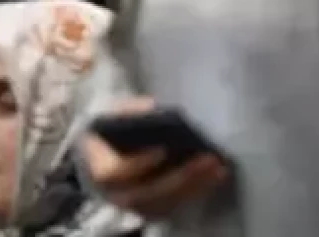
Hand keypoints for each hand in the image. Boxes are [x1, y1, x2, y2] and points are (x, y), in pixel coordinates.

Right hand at [82, 99, 228, 219]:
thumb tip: (151, 108)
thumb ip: (129, 110)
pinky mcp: (154, 209)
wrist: (108, 150)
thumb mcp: (114, 113)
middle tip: (207, 159)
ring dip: (195, 186)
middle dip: (181, 177)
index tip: (162, 149)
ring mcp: (136, 205)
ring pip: (167, 202)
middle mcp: (117, 194)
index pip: (117, 172)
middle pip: (149, 192)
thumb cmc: (113, 129)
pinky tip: (215, 175)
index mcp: (101, 168)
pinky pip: (177, 205)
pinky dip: (198, 190)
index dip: (139, 163)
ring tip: (217, 167)